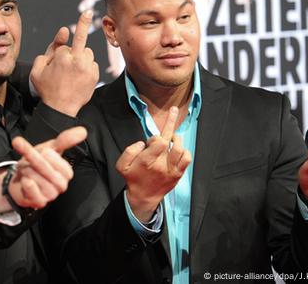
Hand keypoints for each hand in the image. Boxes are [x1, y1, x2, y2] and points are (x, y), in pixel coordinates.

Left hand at [0, 126, 86, 211]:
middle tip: (27, 156)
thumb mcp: (50, 148)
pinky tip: (26, 180)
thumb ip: (65, 140)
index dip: (47, 154)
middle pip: (45, 168)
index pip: (59, 161)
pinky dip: (27, 183)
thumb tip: (83, 131)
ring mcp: (51, 195)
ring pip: (35, 177)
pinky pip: (32, 191)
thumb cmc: (36, 165)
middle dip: (32, 158)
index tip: (42, 152)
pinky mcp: (39, 202)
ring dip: (26, 170)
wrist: (19, 182)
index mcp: (66, 172)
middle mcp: (61, 185)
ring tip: (26, 171)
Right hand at [30, 11, 99, 116]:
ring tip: (74, 71)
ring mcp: (87, 68)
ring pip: (88, 53)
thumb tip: (64, 31)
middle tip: (89, 12)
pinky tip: (80, 78)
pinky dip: (87, 68)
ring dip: (82, 57)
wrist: (60, 109)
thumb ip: (48, 49)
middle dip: (83, 25)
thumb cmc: (46, 89)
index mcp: (61, 57)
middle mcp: (77, 60)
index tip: (62, 52)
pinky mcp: (95, 75)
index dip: (58, 54)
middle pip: (81, 42)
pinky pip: (93, 64)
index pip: (63, 46)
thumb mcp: (38, 70)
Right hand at [116, 107, 190, 221]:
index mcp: (147, 161)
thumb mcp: (121, 166)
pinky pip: (186, 159)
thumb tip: (143, 143)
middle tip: (174, 110)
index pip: (158, 141)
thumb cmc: (133, 178)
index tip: (151, 141)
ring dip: (177, 139)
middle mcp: (161, 165)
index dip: (156, 137)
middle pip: (170, 140)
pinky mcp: (178, 174)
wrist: (144, 197)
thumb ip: (129, 151)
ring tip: (173, 137)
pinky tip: (178, 150)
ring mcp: (171, 170)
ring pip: (180, 148)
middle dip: (171, 123)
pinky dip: (184, 151)